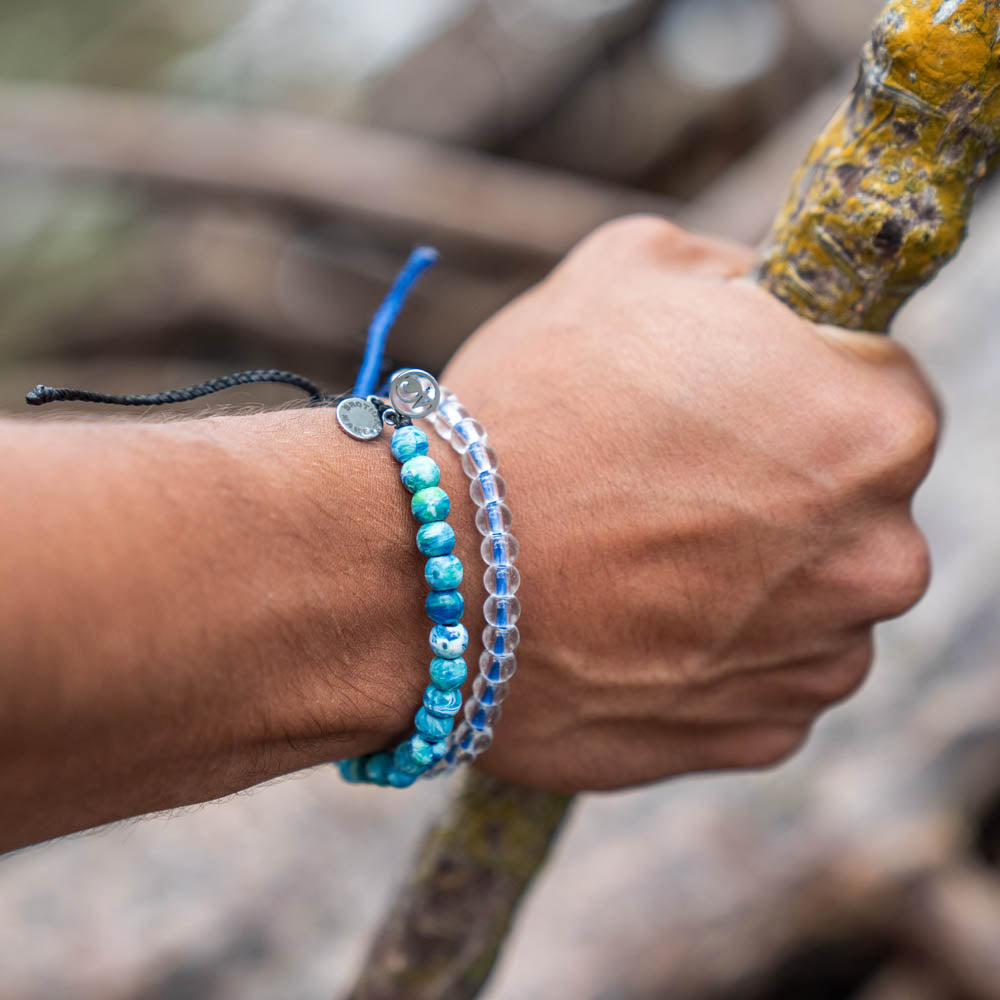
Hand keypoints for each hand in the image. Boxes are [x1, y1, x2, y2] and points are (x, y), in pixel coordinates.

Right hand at [443, 216, 937, 790]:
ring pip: (810, 598)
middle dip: (780, 484)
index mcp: (874, 427)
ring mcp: (822, 662)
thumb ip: (732, 276)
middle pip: (851, 504)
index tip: (731, 398)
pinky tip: (634, 623)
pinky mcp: (760, 735)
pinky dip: (713, 651)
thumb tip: (763, 301)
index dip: (797, 383)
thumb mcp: (632, 269)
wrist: (424, 574)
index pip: (879, 387)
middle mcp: (880, 558)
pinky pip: (761, 676)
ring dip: (748, 576)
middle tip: (669, 480)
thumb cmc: (528, 411)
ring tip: (637, 558)